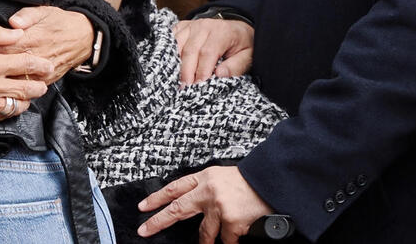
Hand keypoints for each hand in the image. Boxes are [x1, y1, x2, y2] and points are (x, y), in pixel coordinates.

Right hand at [0, 26, 49, 119]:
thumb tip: (17, 33)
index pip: (27, 65)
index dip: (42, 65)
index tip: (48, 65)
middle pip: (29, 90)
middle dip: (40, 86)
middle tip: (41, 82)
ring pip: (18, 106)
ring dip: (26, 100)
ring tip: (26, 94)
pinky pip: (2, 116)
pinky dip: (10, 111)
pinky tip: (8, 104)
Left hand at [8, 7, 94, 83]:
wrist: (84, 37)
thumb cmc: (60, 22)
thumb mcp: (43, 11)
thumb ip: (26, 15)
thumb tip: (13, 22)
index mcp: (33, 38)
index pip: (5, 47)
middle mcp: (37, 56)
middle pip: (8, 64)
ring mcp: (43, 70)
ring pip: (18, 79)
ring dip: (4, 79)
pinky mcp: (48, 79)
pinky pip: (31, 87)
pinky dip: (18, 87)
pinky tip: (7, 85)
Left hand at [138, 166, 272, 242]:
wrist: (272, 181)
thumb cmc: (249, 181)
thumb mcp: (221, 177)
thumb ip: (205, 188)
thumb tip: (192, 203)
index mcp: (203, 178)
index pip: (173, 188)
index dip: (157, 198)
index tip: (143, 207)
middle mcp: (207, 192)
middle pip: (177, 209)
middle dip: (158, 221)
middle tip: (144, 230)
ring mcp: (219, 207)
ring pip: (204, 233)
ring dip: (203, 243)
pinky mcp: (232, 222)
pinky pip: (226, 241)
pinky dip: (229, 243)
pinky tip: (234, 241)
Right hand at [174, 18, 252, 83]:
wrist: (237, 29)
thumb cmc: (242, 45)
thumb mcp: (248, 56)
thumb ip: (236, 66)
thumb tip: (219, 74)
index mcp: (222, 32)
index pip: (207, 53)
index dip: (201, 70)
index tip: (199, 86)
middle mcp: (204, 26)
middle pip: (189, 50)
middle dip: (186, 71)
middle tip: (185, 87)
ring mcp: (191, 25)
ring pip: (177, 44)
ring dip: (176, 63)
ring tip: (178, 79)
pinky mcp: (183, 26)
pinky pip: (171, 38)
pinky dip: (169, 51)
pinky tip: (171, 64)